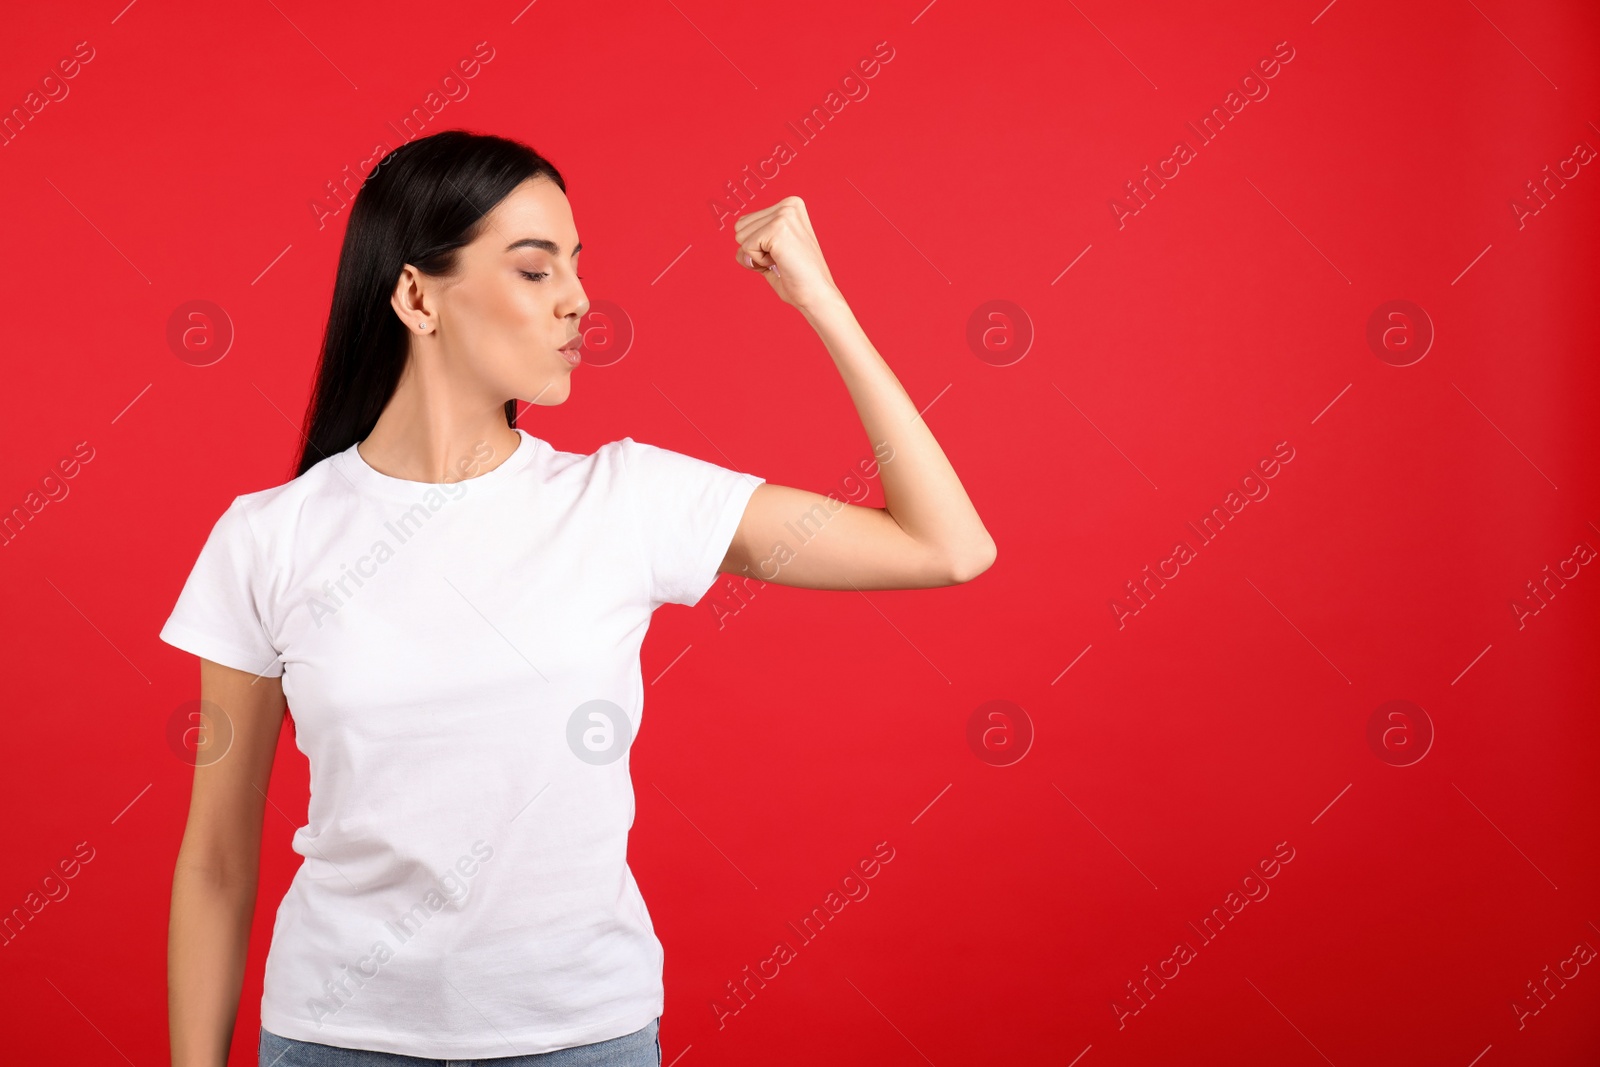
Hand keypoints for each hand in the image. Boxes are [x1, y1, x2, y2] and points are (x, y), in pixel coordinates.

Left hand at [733, 196, 844, 313]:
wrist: (817, 295)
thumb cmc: (798, 279)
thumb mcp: (772, 253)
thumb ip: (753, 243)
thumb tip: (738, 250)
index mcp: (791, 205)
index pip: (746, 221)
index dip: (758, 246)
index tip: (782, 254)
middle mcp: (788, 204)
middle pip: (740, 226)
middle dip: (755, 250)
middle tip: (781, 259)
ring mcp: (784, 215)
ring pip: (741, 236)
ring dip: (757, 256)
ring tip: (782, 260)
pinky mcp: (778, 229)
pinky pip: (746, 248)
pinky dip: (759, 262)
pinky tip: (781, 263)